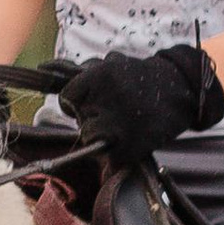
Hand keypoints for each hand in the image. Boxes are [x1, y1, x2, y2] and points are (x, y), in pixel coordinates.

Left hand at [56, 39, 223, 163]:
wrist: (182, 91)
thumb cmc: (141, 79)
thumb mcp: (112, 65)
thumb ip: (81, 73)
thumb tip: (41, 70)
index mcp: (97, 77)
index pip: (67, 97)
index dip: (79, 100)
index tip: (96, 100)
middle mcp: (104, 100)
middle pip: (78, 117)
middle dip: (92, 114)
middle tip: (118, 108)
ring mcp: (115, 125)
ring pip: (89, 136)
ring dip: (103, 132)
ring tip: (126, 120)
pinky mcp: (126, 147)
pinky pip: (106, 158)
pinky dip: (114, 155)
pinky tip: (129, 139)